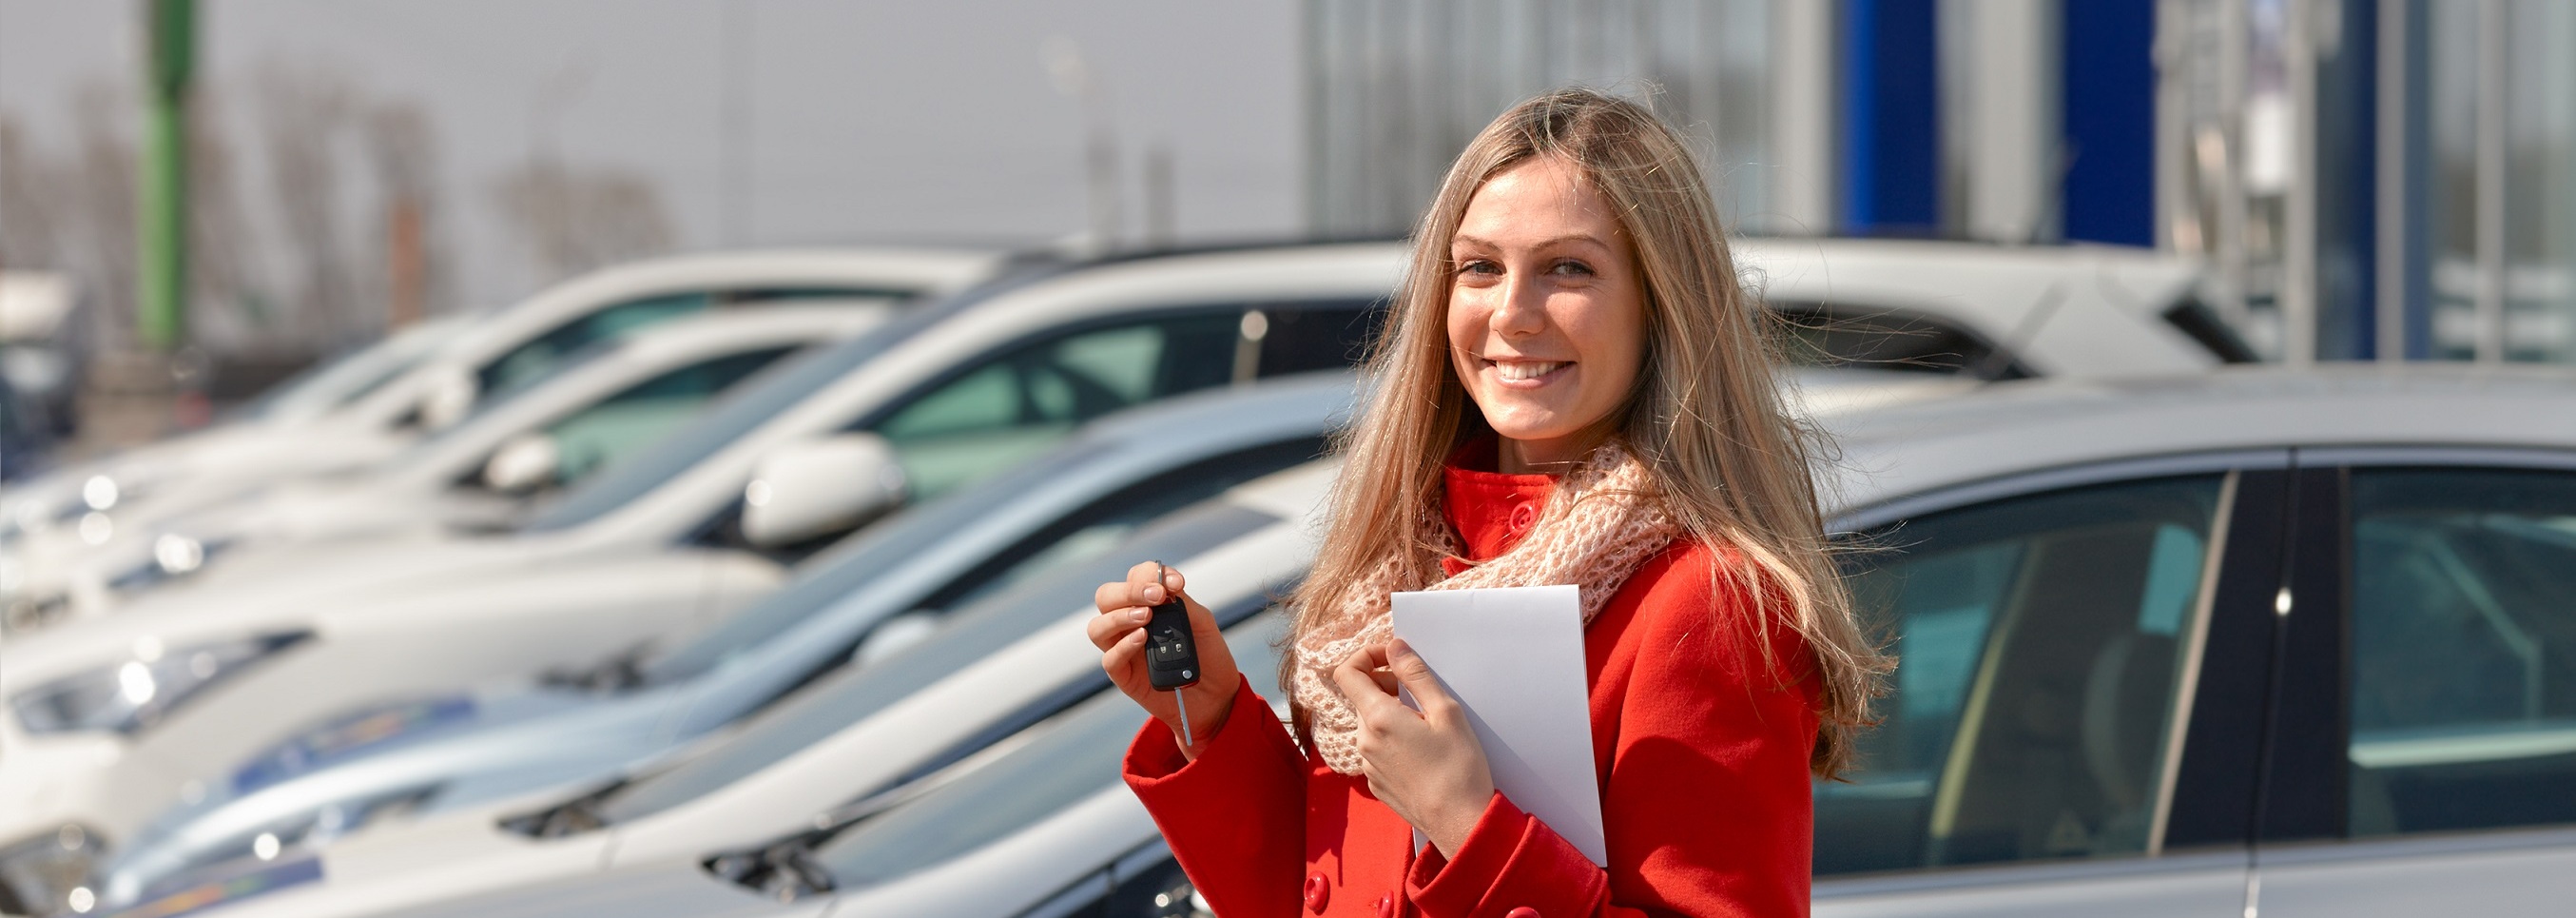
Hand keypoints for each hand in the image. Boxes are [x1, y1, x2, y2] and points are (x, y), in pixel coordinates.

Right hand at [1089, 561, 1240, 758]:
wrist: (1216, 696)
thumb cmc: (1207, 655)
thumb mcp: (1202, 623)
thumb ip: (1183, 603)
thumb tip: (1165, 585)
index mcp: (1147, 604)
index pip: (1135, 577)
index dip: (1150, 573)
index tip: (1176, 583)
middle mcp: (1129, 622)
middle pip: (1106, 597)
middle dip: (1129, 591)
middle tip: (1156, 596)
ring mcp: (1123, 649)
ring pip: (1097, 627)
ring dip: (1120, 616)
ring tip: (1146, 616)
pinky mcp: (1124, 676)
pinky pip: (1110, 659)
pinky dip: (1124, 646)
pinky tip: (1143, 638)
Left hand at [1329, 639, 1495, 858]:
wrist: (1460, 823)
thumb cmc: (1459, 767)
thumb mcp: (1445, 711)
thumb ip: (1415, 674)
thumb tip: (1394, 646)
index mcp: (1377, 718)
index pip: (1347, 672)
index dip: (1366, 656)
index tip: (1393, 658)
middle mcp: (1364, 741)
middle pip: (1361, 697)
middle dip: (1385, 685)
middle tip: (1418, 692)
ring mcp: (1367, 765)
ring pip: (1369, 724)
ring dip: (1390, 713)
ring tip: (1425, 725)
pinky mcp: (1376, 783)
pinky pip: (1376, 749)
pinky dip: (1392, 739)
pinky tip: (1421, 751)